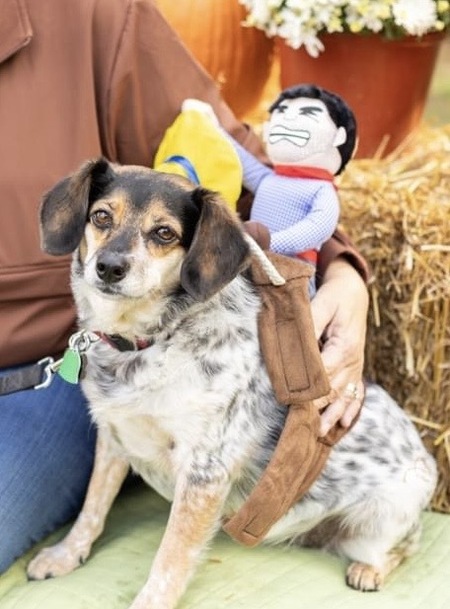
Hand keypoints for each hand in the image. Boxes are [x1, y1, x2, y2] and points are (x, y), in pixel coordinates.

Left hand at [311, 258, 368, 435]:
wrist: (354, 290)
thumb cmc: (336, 296)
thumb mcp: (323, 304)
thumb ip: (310, 324)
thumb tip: (298, 343)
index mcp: (344, 346)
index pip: (323, 374)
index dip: (308, 389)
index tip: (293, 403)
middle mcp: (352, 360)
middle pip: (333, 390)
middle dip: (318, 409)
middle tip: (303, 427)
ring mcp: (356, 365)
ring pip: (344, 395)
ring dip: (333, 415)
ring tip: (321, 433)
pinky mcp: (355, 366)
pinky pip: (356, 392)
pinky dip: (351, 408)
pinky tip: (344, 423)